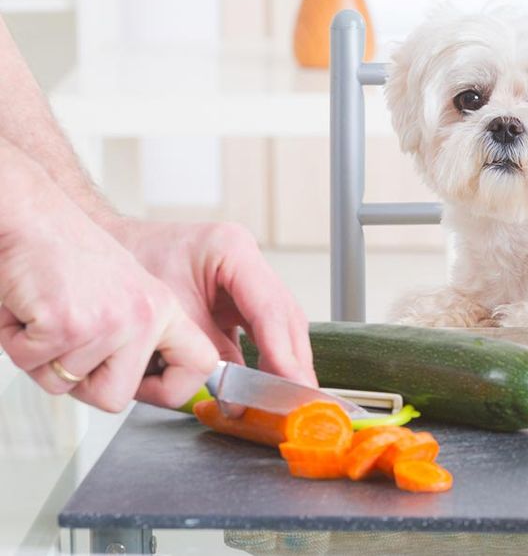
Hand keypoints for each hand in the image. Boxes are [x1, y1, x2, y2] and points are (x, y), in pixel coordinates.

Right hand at [0, 181, 218, 410]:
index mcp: (163, 309)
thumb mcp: (120, 293)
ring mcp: (110, 321)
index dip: (174, 388)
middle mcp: (145, 316)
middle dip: (77, 382)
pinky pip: (31, 364)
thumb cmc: (65, 255)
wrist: (29, 215)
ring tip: (44, 310)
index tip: (150, 388)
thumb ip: (135, 337)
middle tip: (63, 339)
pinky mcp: (69, 323)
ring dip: (39, 355)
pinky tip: (26, 304)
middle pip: (114, 398)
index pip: (200, 364)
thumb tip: (138, 387)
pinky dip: (14, 340)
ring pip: (64, 384)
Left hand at [106, 219, 316, 385]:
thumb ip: (205, 350)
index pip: (269, 308)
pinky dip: (268, 357)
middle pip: (286, 316)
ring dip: (286, 360)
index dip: (282, 350)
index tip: (292, 382)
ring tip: (290, 395)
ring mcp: (246, 280)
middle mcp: (247, 261)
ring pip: (281, 325)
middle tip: (301, 396)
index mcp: (232, 249)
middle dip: (294, 359)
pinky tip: (271, 381)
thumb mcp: (167, 312)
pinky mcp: (239, 300)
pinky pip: (263, 331)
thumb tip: (234, 392)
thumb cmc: (129, 267)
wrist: (108, 250)